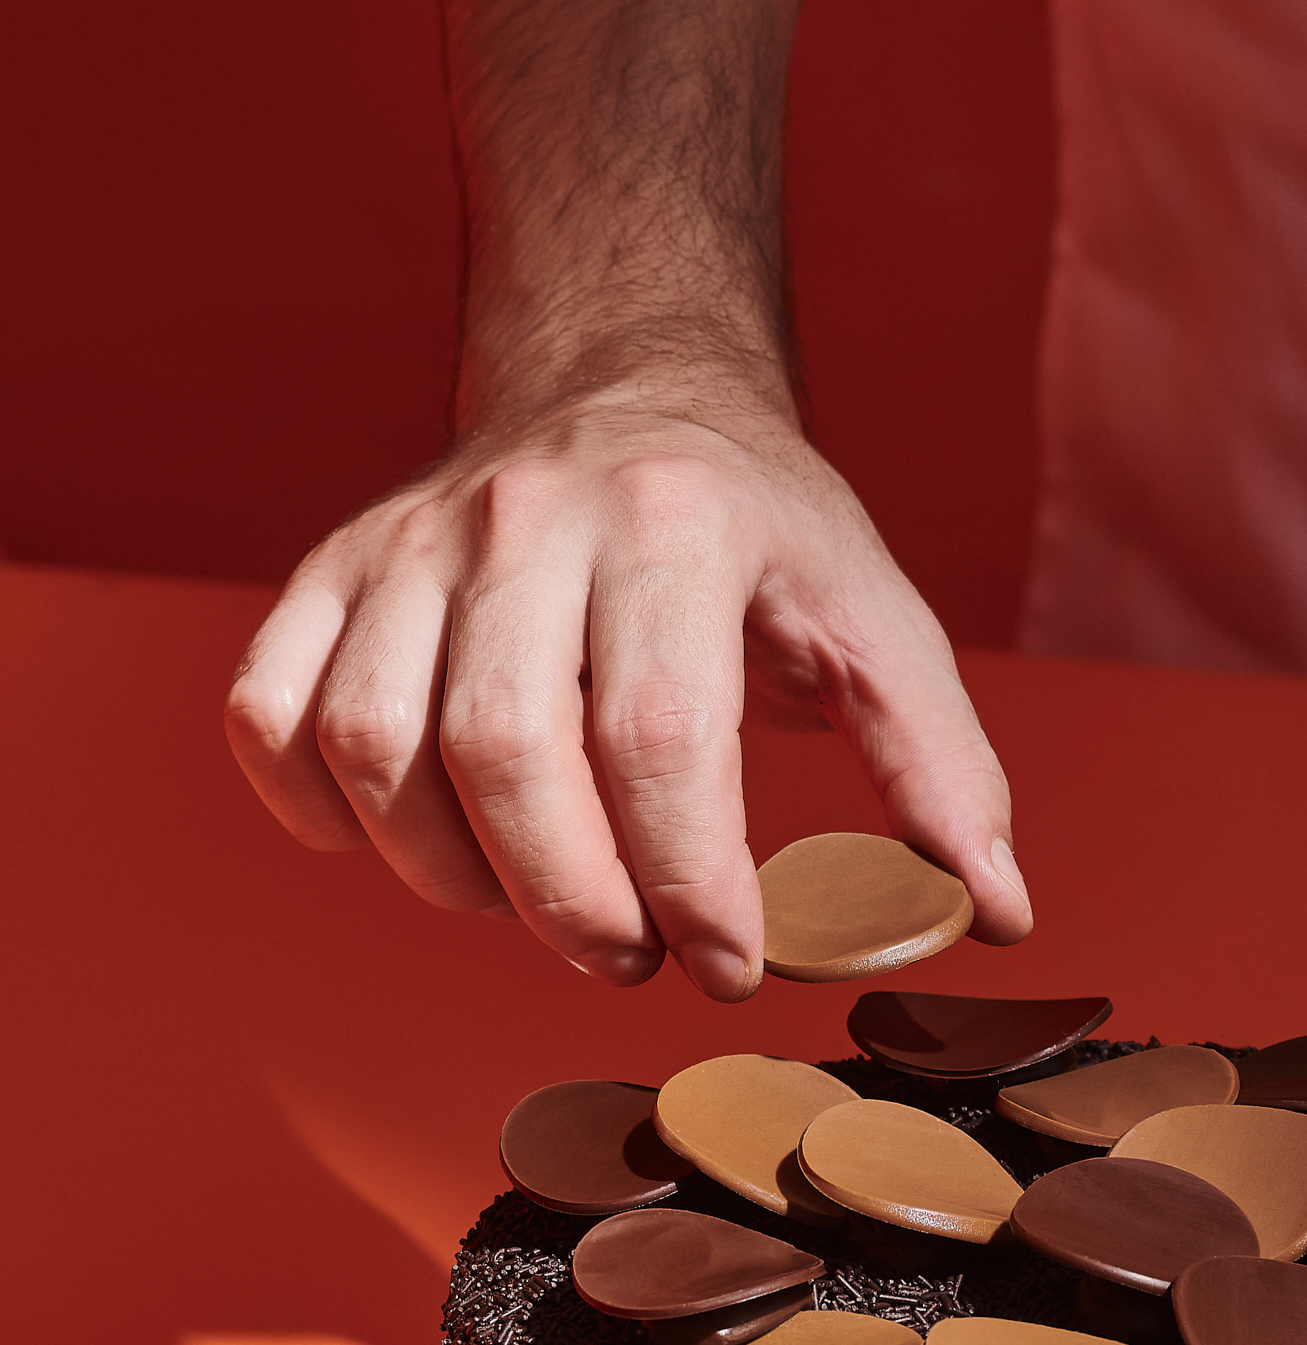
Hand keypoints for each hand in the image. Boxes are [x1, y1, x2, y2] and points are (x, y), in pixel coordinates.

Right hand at [224, 377, 1031, 999]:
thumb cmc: (758, 530)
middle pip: (503, 749)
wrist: (627, 377)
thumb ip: (941, 765)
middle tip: (631, 962)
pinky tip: (403, 845)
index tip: (728, 967)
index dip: (689, 880)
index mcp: (677, 522)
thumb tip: (993, 915)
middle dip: (570, 899)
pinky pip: (274, 711)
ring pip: (374, 743)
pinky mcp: (333, 569)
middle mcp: (526, 516)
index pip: (661, 733)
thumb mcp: (875, 614)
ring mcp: (412, 539)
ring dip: (449, 874)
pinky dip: (315, 809)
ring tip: (541, 906)